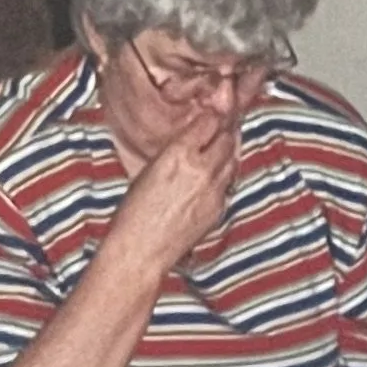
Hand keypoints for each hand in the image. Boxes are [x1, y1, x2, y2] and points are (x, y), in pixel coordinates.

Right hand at [114, 107, 237, 275]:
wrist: (141, 249)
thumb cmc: (134, 213)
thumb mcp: (147, 169)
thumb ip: (173, 151)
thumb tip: (189, 139)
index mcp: (178, 154)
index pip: (209, 121)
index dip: (210, 117)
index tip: (209, 117)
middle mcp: (201, 169)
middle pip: (227, 138)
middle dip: (222, 134)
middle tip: (216, 134)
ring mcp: (214, 190)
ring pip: (232, 160)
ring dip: (226, 155)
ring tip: (215, 155)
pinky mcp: (220, 208)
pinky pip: (228, 184)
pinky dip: (222, 179)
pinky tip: (210, 181)